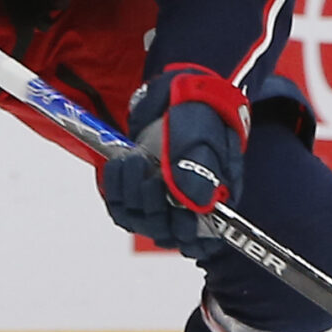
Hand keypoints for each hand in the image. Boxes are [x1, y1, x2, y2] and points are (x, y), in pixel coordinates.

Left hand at [101, 66, 249, 257]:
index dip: (182, 228)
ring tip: (134, 159)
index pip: (199, 238)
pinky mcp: (135, 196)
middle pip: (164, 231)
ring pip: (138, 221)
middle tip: (147, 166)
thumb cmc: (201, 113)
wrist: (179, 93)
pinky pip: (119, 208)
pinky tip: (121, 163)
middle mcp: (188, 210)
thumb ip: (201, 167)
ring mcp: (160, 204)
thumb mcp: (206, 134)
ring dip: (130, 192)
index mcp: (216, 201)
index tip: (169, 198)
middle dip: (150, 202)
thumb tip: (194, 201)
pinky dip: (114, 188)